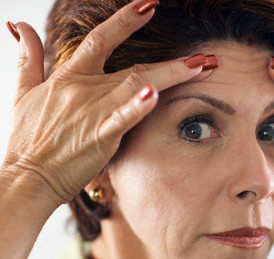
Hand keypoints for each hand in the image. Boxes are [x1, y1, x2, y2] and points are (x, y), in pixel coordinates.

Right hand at [2, 2, 209, 209]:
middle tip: (204, 54)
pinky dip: (138, 106)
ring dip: (171, 74)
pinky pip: (122, 118)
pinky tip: (156, 95)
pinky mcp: (98, 136)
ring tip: (202, 67)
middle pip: (133, 64)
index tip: (150, 5)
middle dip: (171, 58)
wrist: (26, 176)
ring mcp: (92, 111)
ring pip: (136, 84)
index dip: (125, 20)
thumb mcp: (22, 92)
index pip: (99, 39)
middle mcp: (84, 89)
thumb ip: (26, 58)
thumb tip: (20, 26)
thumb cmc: (27, 139)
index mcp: (68, 77)